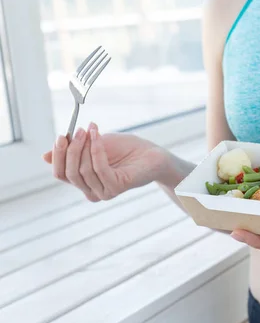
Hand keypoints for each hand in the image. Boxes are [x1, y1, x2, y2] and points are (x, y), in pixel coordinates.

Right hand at [43, 122, 167, 201]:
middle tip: (79, 130)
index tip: (62, 135)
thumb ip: (71, 152)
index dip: (58, 155)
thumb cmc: (124, 149)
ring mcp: (104, 192)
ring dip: (85, 147)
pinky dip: (96, 149)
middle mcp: (92, 191)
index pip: (60, 174)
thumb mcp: (92, 146)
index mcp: (84, 182)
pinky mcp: (116, 187)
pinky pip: (99, 168)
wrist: (152, 153)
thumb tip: (44, 157)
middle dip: (70, 149)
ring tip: (92, 129)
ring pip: (83, 170)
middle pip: (69, 173)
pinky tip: (99, 136)